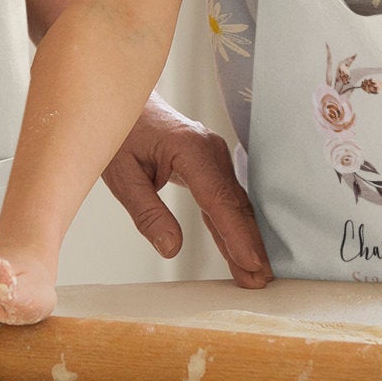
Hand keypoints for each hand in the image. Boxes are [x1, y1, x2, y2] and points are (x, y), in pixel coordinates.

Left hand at [103, 95, 271, 285]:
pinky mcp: (211, 163)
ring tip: (256, 275)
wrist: (124, 100)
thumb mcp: (122, 174)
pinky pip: (224, 199)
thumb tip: (171, 249)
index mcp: (190, 149)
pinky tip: (240, 252)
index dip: (235, 234)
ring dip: (246, 239)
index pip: (217, 199)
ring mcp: (214, 155)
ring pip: (234, 204)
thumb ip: (147, 212)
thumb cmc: (120, 132)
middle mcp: (210, 150)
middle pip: (234, 204)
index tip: (250, 262)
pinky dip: (232, 226)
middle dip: (250, 244)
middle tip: (261, 281)